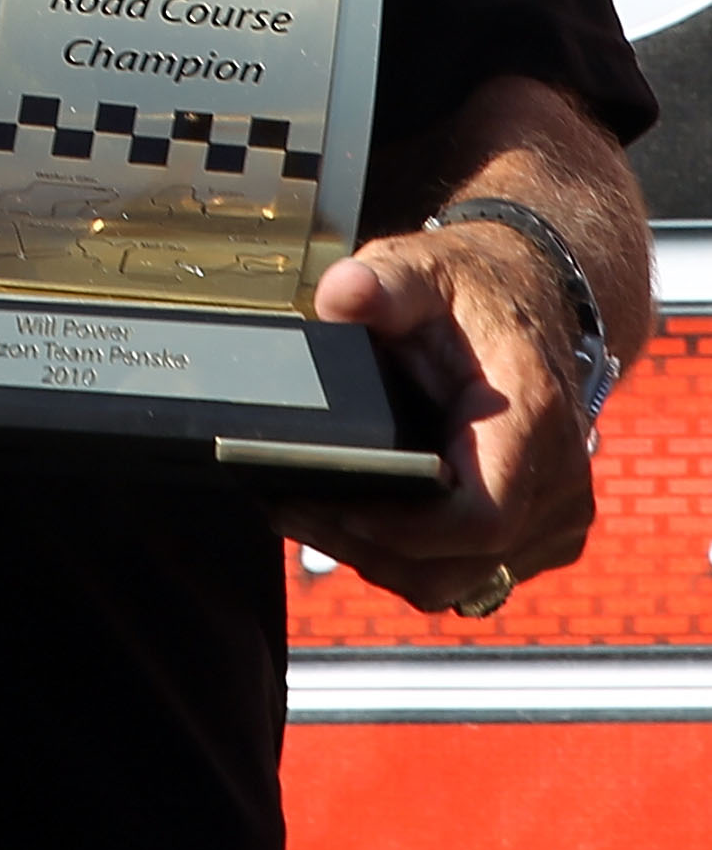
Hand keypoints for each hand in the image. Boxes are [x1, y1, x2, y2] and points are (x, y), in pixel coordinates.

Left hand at [276, 223, 594, 612]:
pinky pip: (470, 575)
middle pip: (456, 564)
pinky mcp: (543, 535)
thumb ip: (382, 282)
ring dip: (380, 560)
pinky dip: (412, 559)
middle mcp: (560, 478)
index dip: (399, 530)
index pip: (478, 518)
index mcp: (533, 417)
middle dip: (364, 547)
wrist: (531, 300)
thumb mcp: (423, 268)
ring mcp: (557, 515)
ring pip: (457, 581)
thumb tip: (342, 294)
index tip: (330, 503)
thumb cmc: (473, 292)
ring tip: (311, 514)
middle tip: (290, 509)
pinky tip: (363, 519)